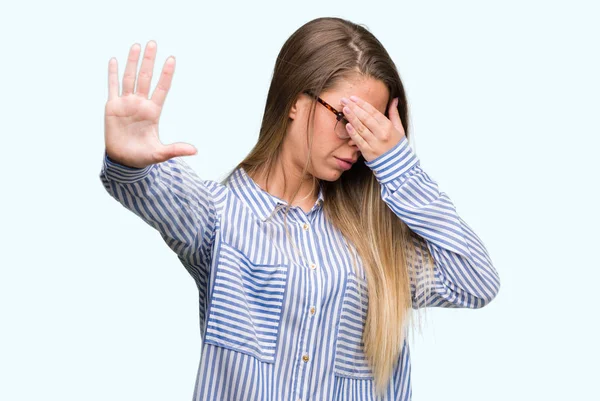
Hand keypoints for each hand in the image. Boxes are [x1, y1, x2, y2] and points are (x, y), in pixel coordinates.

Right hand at [104, 41, 196, 168]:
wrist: (123, 161)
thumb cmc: (142, 156)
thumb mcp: (160, 153)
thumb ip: (176, 149)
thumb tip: (195, 151)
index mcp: (153, 112)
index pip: (161, 89)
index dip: (166, 74)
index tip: (172, 59)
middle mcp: (140, 104)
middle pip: (146, 78)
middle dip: (149, 61)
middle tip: (153, 43)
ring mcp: (126, 104)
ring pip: (130, 78)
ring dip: (133, 62)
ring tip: (137, 46)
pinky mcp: (112, 107)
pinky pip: (112, 87)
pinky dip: (113, 74)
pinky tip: (115, 60)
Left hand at [340, 95, 406, 162]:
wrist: (398, 165)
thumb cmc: (397, 146)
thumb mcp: (399, 128)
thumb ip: (394, 114)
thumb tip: (394, 99)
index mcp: (388, 127)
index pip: (373, 112)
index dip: (363, 104)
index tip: (353, 98)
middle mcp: (381, 134)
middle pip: (366, 118)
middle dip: (354, 108)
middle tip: (344, 100)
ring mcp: (374, 143)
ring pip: (361, 128)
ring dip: (352, 117)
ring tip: (344, 109)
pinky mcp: (368, 152)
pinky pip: (359, 141)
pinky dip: (353, 133)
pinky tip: (347, 125)